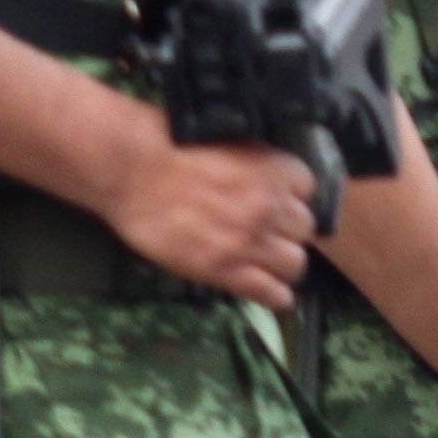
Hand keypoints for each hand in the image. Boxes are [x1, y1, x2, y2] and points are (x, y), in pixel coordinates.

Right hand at [106, 133, 318, 307]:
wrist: (130, 170)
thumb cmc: (167, 145)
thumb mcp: (227, 141)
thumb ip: (253, 164)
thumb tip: (265, 180)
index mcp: (272, 169)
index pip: (308, 189)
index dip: (292, 197)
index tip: (279, 202)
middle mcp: (269, 206)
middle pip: (304, 228)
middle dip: (288, 231)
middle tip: (268, 234)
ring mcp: (250, 240)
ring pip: (295, 263)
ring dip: (283, 263)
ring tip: (268, 264)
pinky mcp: (226, 270)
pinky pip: (271, 292)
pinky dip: (275, 295)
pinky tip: (271, 293)